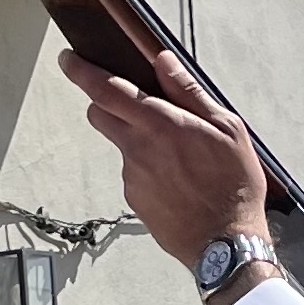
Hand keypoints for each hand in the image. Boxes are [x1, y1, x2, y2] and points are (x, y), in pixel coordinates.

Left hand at [58, 44, 268, 269]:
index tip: (69, 60)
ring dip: (139, 143)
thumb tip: (163, 61)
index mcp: (160, 124)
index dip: (81, 71)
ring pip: (122, 146)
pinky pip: (134, 175)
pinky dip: (149, 172)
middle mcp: (138, 148)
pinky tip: (177, 184)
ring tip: (180, 161)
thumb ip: (188, 92)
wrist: (226, 244)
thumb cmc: (234, 186)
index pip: (105, 89)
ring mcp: (132, 176)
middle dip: (106, 104)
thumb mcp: (227, 129)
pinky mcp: (134, 199)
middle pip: (98, 114)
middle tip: (134, 108)